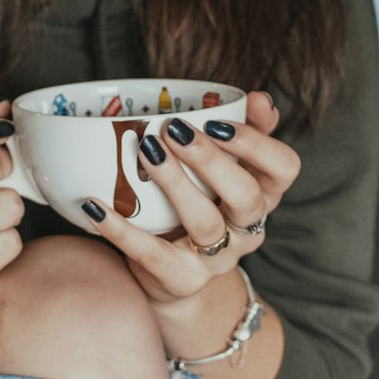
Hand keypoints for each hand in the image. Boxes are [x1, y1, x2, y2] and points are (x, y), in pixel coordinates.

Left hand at [79, 91, 299, 307]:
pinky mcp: (180, 279)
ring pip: (205, 223)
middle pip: (246, 196)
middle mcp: (247, 230)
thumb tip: (259, 98)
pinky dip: (120, 230)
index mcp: (264, 197)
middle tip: (174, 131)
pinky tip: (95, 205)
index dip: (258, 143)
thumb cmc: (204, 210)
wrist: (181, 281)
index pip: (284, 168)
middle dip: (211, 160)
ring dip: (175, 184)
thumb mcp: (228, 174)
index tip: (218, 121)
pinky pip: (151, 254)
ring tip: (147, 152)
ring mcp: (216, 258)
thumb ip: (244, 135)